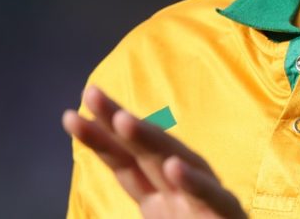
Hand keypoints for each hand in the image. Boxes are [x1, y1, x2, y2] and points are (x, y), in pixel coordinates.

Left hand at [63, 85, 246, 217]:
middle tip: (91, 93)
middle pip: (144, 153)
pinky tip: (174, 167)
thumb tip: (115, 177)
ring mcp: (203, 202)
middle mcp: (178, 192)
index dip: (100, 139)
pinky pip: (211, 197)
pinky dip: (195, 183)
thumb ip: (138, 195)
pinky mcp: (226, 215)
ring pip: (176, 163)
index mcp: (158, 198)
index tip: (72, 115)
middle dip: (117, 121)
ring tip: (122, 120)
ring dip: (151, 141)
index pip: (124, 164)